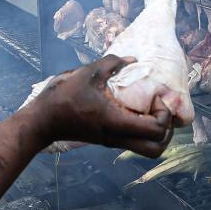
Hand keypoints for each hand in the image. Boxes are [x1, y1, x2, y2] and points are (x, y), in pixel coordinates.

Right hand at [26, 55, 173, 157]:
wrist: (43, 121)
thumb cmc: (63, 96)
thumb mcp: (88, 73)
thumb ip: (112, 63)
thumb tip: (133, 59)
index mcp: (116, 122)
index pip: (155, 130)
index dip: (163, 114)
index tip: (155, 97)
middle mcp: (118, 137)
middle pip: (157, 150)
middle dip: (167, 130)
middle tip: (160, 109)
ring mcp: (114, 141)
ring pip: (148, 150)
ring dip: (158, 133)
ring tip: (152, 111)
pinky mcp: (109, 140)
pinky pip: (136, 142)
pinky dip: (145, 130)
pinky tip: (137, 110)